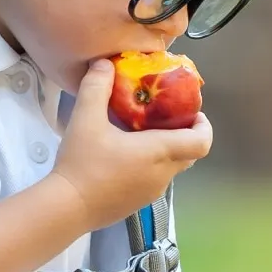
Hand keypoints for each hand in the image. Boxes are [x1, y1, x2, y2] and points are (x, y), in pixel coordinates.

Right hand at [51, 59, 211, 227]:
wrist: (67, 207)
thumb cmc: (82, 162)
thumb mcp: (86, 118)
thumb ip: (96, 87)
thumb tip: (105, 64)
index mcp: (160, 152)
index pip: (202, 142)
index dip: (204, 126)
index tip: (193, 113)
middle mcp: (163, 174)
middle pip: (189, 154)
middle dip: (184, 135)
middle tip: (164, 118)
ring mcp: (152, 192)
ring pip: (172, 168)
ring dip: (166, 151)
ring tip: (142, 134)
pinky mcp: (138, 204)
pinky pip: (155, 181)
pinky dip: (151, 166)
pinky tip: (124, 157)